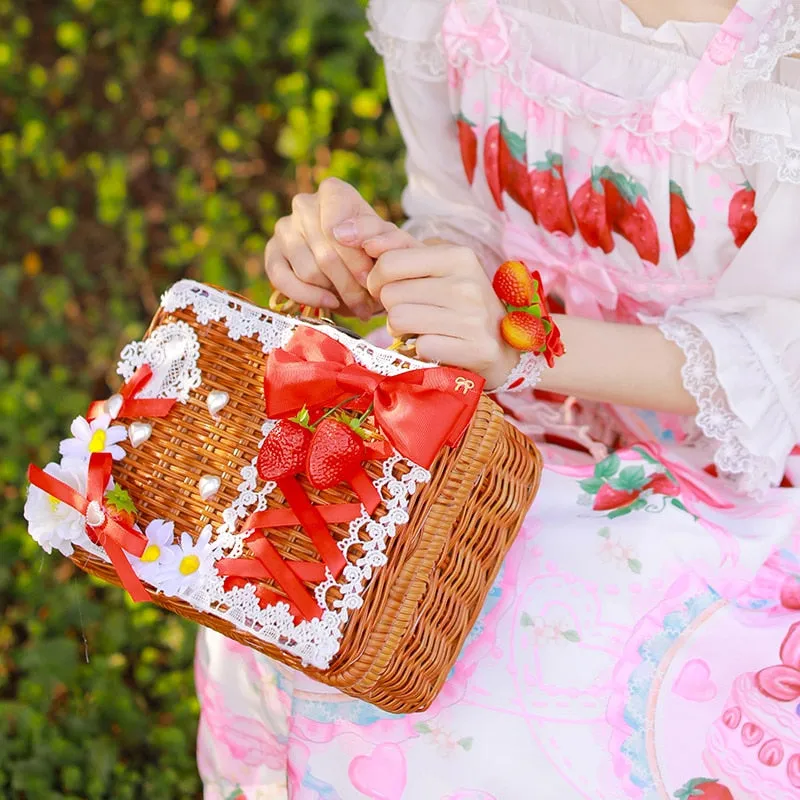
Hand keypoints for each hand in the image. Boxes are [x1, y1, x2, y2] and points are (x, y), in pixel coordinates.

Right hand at [265, 178, 406, 319]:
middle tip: (368, 303)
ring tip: (356, 304)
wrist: (362, 265)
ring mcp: (284, 228)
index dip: (354, 257)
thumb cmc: (376, 251)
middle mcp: (304, 204)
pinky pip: (281, 279)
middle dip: (350, 284)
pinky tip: (329, 303)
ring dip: (335, 293)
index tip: (369, 278)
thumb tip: (343, 234)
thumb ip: (379, 235)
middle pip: (325, 254)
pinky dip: (307, 297)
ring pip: (308, 271)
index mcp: (333, 193)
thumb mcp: (388, 242)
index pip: (335, 224)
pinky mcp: (272, 253)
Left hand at [367, 244, 519, 389]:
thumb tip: (351, 234)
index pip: (389, 262)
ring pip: (398, 320)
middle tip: (411, 312)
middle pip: (390, 294)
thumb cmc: (459, 302)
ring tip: (419, 329)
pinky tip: (435, 346)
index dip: (376, 280)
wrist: (502, 345)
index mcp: (458, 256)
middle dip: (391, 307)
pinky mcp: (474, 349)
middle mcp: (467, 284)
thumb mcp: (436, 267)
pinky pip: (419, 347)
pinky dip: (419, 350)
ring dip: (400, 330)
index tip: (386, 288)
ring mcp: (473, 318)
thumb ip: (396, 247)